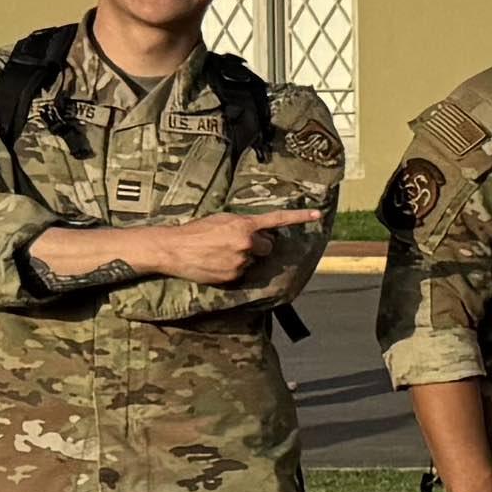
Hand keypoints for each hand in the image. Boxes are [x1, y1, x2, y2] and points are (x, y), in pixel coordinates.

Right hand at [58, 210, 306, 285]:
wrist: (173, 248)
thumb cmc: (196, 231)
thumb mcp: (222, 220)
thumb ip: (244, 225)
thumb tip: (260, 232)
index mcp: (245, 225)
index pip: (277, 220)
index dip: (299, 216)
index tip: (317, 214)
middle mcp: (247, 243)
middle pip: (266, 246)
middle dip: (257, 245)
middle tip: (236, 243)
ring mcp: (241, 261)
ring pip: (252, 261)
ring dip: (243, 257)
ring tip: (219, 252)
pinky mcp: (233, 276)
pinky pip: (241, 273)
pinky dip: (232, 269)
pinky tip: (215, 263)